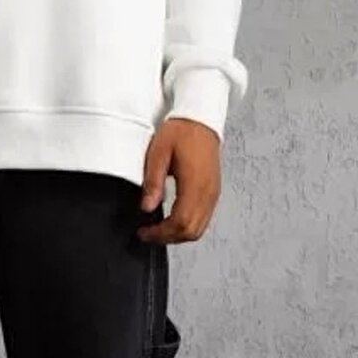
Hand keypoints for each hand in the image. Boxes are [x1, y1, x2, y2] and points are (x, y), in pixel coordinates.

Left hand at [137, 117, 221, 243]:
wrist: (200, 119)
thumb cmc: (181, 132)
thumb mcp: (158, 153)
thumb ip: (153, 182)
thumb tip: (146, 207)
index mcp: (195, 184)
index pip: (180, 223)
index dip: (161, 234)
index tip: (144, 232)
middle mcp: (208, 192)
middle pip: (192, 232)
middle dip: (168, 238)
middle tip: (148, 234)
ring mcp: (213, 193)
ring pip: (199, 228)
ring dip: (178, 234)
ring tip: (158, 229)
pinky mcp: (213, 191)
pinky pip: (204, 218)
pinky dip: (188, 225)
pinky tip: (173, 219)